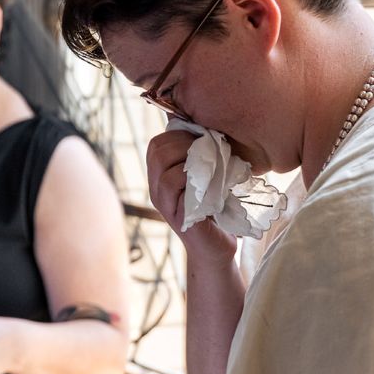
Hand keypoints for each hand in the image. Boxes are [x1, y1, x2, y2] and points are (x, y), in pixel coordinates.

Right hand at [147, 131, 236, 263]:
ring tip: (212, 166)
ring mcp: (164, 204)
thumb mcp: (206, 177)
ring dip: (191, 161)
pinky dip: (195, 180)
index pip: (157, 144)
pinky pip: (175, 188)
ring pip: (164, 170)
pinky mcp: (177, 216)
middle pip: (157, 151)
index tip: (203, 139)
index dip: (179, 134)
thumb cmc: (215, 209)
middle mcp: (156, 189)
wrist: (217, 247)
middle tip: (209, 150)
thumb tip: (206, 125)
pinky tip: (213, 183)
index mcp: (161, 176)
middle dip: (185, 144)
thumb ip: (200, 156)